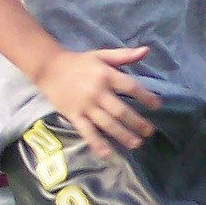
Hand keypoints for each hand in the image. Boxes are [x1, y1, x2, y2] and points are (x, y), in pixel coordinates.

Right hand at [34, 45, 159, 153]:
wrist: (48, 67)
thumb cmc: (79, 62)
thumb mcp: (102, 55)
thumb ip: (124, 55)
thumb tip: (146, 50)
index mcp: (107, 75)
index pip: (131, 87)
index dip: (145, 97)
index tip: (157, 106)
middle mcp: (97, 92)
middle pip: (121, 110)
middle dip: (137, 122)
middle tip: (150, 132)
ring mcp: (85, 105)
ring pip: (106, 123)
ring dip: (122, 135)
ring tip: (136, 144)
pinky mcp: (73, 115)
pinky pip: (86, 131)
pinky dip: (96, 143)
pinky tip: (107, 153)